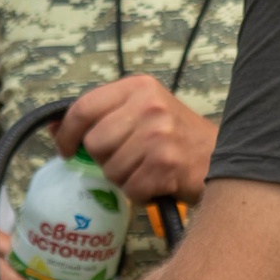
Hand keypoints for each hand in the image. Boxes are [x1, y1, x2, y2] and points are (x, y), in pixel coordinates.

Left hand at [53, 76, 217, 204]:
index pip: (84, 107)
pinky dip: (141, 193)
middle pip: (95, 143)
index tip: (66, 149)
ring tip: (147, 169)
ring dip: (125, 178)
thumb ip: (101, 116)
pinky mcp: (167, 163)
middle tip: (129, 159)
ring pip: (111, 170)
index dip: (67, 132)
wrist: (225, 155)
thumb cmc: (177, 137)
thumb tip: (54, 127)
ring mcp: (159, 134)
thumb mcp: (142, 112)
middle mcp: (149, 106)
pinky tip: (158, 182)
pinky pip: (131, 188)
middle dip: (106, 160)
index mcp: (139, 87)